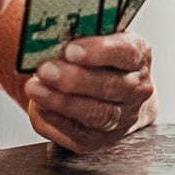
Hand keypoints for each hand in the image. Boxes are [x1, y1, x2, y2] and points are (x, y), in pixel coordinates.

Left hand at [24, 32, 156, 153]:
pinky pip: (77, 133)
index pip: (126, 52)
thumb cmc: (99, 59)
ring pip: (95, 113)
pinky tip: (39, 106)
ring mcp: (122, 119)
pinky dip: (55, 120)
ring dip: (61, 101)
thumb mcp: (98, 39)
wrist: (113, 94)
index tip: (70, 49)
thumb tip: (51, 35)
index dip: (99, 51)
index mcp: (138, 56)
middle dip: (74, 79)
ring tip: (35, 88)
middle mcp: (137, 89)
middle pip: (110, 86)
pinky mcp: (100, 140)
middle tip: (46, 70)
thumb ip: (81, 34)